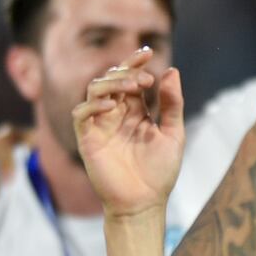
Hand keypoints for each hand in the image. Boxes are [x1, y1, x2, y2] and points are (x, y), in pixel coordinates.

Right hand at [71, 47, 182, 218]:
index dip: (135, 64)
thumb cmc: (160, 172)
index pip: (130, 79)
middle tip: (146, 78)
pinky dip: (94, 105)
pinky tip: (113, 106)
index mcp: (135, 111)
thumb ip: (172, 104)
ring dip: (112, 83)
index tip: (148, 53)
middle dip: (127, 73)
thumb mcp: (173, 134)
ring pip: (95, 90)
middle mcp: (115, 114)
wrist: (144, 203)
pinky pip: (81, 113)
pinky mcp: (87, 139)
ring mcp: (100, 125)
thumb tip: (172, 71)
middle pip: (112, 80)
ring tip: (134, 86)